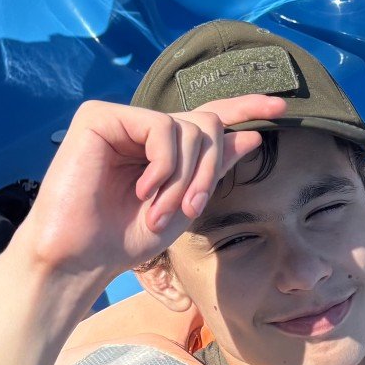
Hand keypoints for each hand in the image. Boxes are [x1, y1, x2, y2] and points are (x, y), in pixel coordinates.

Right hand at [4, 95, 286, 304]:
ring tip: (161, 210)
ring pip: (188, 127)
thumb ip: (213, 168)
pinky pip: (160, 127)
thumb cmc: (124, 237)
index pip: (210, 116)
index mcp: (165, 146)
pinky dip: (163, 165)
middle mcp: (145, 127)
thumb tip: (251, 135)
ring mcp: (123, 119)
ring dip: (185, 177)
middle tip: (192, 208)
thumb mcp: (184, 204)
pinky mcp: (100, 117)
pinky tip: (144, 190)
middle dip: (208, 169)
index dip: (246, 107)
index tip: (283, 106)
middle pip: (207, 124)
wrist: (80, 257)